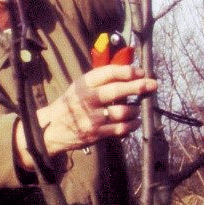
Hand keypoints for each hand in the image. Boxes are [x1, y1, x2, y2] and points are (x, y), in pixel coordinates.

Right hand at [14, 64, 156, 168]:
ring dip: (136, 109)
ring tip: (138, 109)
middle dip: (139, 87)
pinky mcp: (96, 133)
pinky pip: (121, 128)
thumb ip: (100, 80)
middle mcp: (88, 98)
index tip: (141, 72)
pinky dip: (132, 125)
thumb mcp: (80, 86)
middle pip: (118, 90)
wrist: (50, 129)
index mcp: (84, 84)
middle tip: (152, 85)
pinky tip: (134, 122)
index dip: (128, 71)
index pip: (109, 72)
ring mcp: (92, 117)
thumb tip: (130, 73)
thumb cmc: (71, 104)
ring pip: (123, 111)